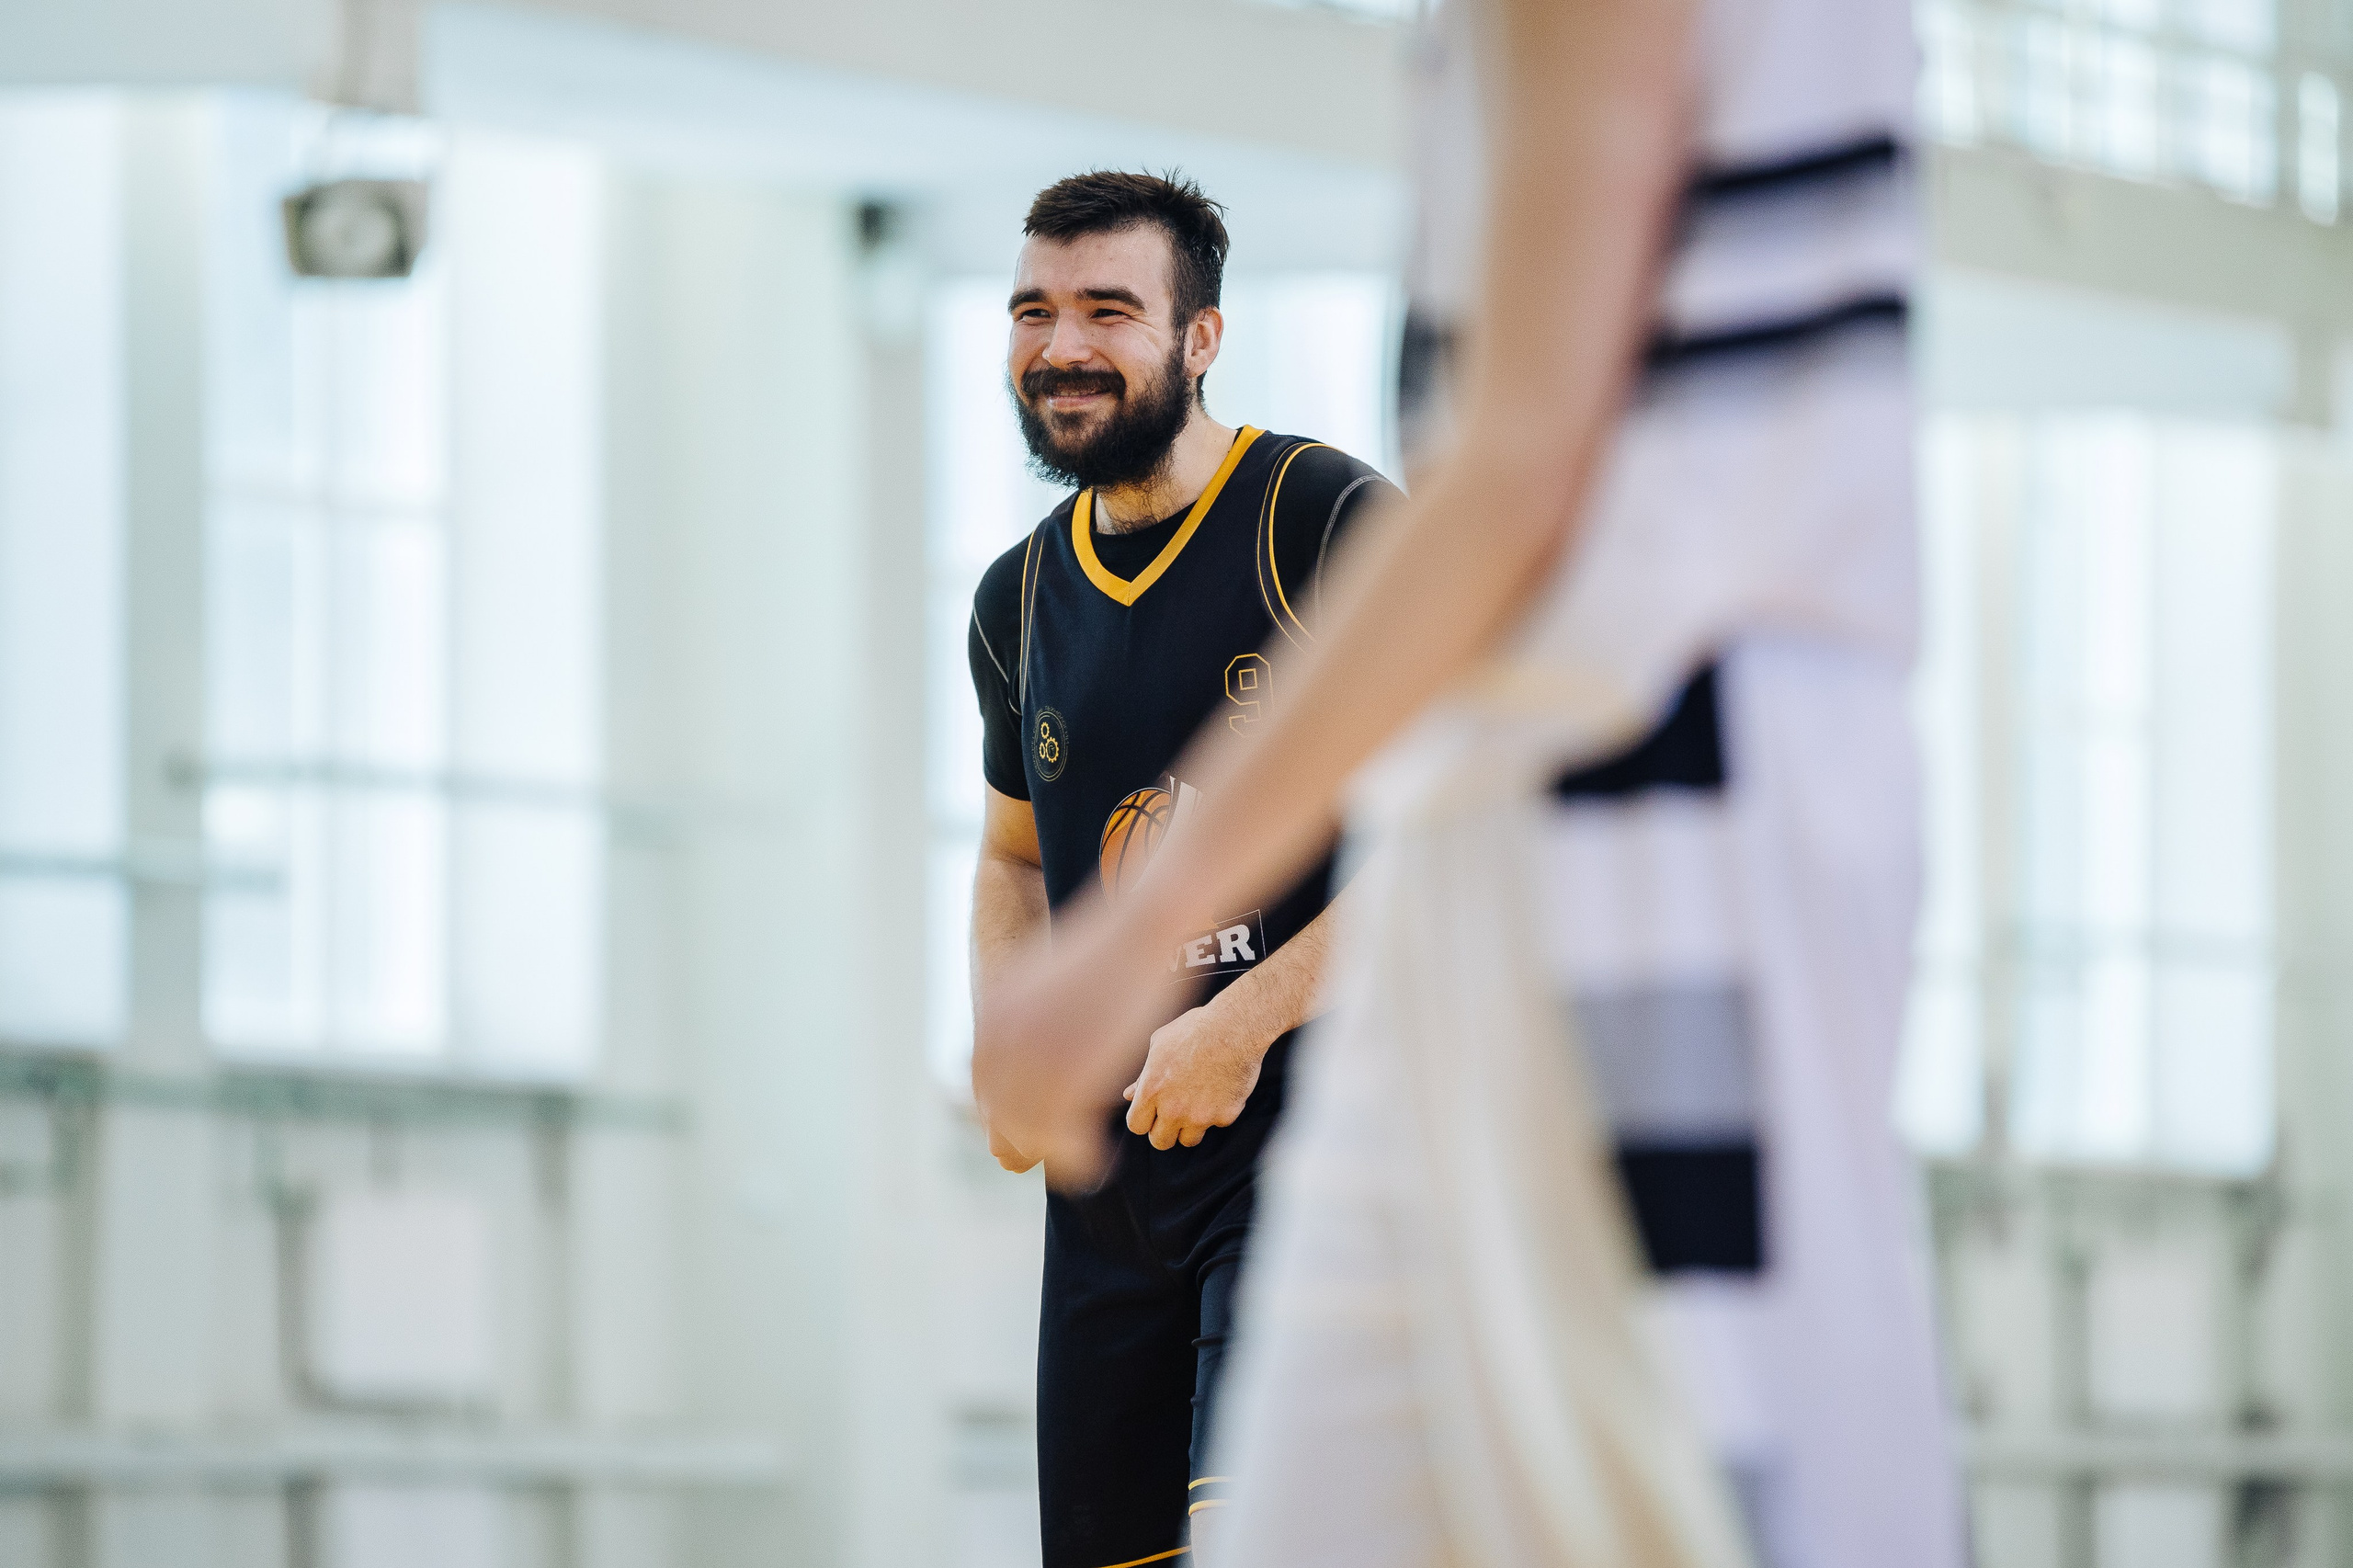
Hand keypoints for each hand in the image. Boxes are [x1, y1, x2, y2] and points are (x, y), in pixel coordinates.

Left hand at [974, 893, 1175, 1189]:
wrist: (1140, 928)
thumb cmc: (1112, 949)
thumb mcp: (1051, 982)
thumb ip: (1031, 1020)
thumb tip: (1034, 1051)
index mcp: (994, 1015)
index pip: (986, 1089)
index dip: (1009, 1117)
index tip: (1033, 1132)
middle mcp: (1000, 1040)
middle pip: (999, 1117)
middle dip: (1026, 1141)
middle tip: (1056, 1155)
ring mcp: (1029, 1062)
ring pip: (1027, 1135)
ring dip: (1055, 1153)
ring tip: (1082, 1159)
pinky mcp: (1066, 1079)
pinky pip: (1062, 1142)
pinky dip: (1080, 1159)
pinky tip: (1099, 1160)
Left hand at [1123, 1001, 1267, 1149]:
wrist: (1235, 1028)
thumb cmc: (1194, 1029)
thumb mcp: (1160, 1044)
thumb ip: (1144, 1076)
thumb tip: (1129, 1095)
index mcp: (1151, 1091)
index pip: (1136, 1126)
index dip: (1143, 1120)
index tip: (1151, 1113)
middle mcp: (1173, 1109)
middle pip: (1160, 1142)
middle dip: (1164, 1131)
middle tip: (1174, 1115)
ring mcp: (1200, 1116)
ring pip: (1188, 1140)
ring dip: (1190, 1127)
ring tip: (1198, 1103)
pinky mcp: (1225, 1116)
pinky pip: (1216, 1124)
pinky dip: (1218, 1113)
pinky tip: (1221, 1090)